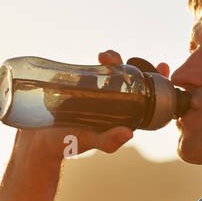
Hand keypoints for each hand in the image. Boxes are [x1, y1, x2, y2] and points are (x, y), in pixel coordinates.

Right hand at [13, 50, 171, 161]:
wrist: (38, 139)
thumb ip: (106, 141)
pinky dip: (98, 62)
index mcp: (121, 115)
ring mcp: (95, 91)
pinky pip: (93, 70)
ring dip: (113, 59)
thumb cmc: (67, 143)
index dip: (154, 80)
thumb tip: (128, 134)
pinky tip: (100, 58)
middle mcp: (111, 101)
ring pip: (111, 71)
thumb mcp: (88, 141)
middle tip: (125, 60)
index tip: (162, 66)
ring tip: (107, 57)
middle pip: (129, 78)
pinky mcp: (80, 85)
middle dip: (133, 64)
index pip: (144, 96)